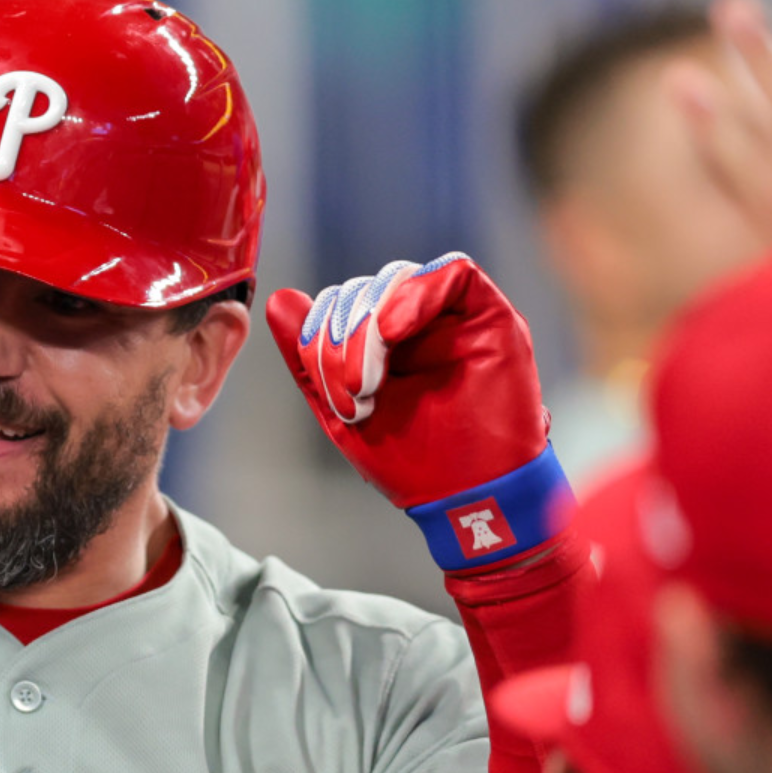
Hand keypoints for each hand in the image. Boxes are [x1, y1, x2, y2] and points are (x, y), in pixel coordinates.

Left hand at [266, 255, 568, 570]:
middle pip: (363, 291)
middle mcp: (416, 323)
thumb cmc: (415, 463)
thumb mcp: (342, 410)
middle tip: (353, 393)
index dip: (319, 336)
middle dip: (342, 339)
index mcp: (379, 343)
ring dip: (370, 327)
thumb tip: (280, 301)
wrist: (472, 500)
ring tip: (370, 384)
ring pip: (397, 280)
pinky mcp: (492, 316)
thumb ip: (308, 358)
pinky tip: (394, 330)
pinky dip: (416, 295)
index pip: (338, 304)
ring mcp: (454, 318)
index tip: (332, 393)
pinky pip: (454, 272)